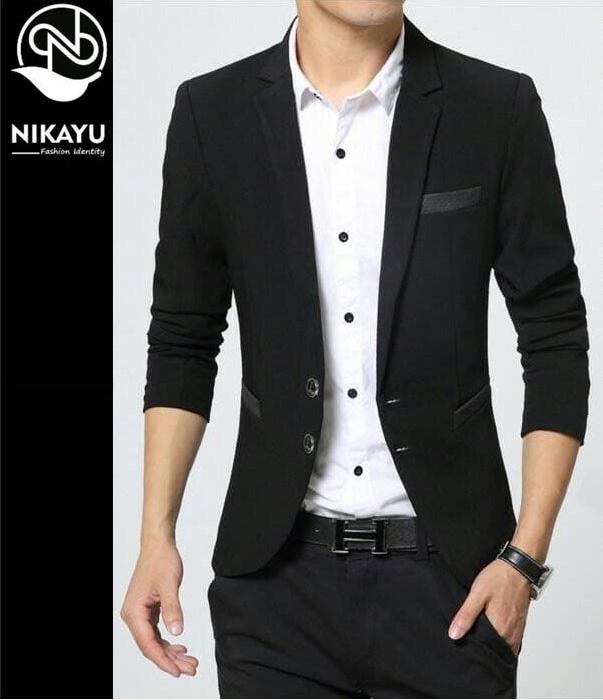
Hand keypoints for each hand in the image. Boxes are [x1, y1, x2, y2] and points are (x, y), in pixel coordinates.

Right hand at [121, 540, 198, 676]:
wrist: (158, 545)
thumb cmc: (161, 560)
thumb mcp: (169, 585)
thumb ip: (172, 609)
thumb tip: (177, 632)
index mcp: (134, 612)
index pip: (148, 644)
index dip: (163, 660)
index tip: (178, 672)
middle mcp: (133, 615)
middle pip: (151, 646)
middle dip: (171, 660)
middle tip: (191, 668)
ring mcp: (139, 613)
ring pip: (154, 641)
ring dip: (171, 652)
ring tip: (190, 660)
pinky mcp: (147, 609)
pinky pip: (156, 632)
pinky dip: (168, 641)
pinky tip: (180, 647)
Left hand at [448, 558, 531, 653]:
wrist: (518, 567)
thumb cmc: (499, 578)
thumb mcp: (477, 594)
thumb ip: (466, 616)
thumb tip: (454, 635)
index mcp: (500, 629)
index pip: (485, 649)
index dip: (473, 647)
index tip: (464, 642)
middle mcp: (511, 633)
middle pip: (494, 649)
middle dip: (483, 646)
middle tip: (470, 636)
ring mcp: (517, 629)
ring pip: (503, 645)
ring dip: (493, 643)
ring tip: (479, 632)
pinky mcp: (520, 623)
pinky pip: (510, 638)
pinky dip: (501, 637)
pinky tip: (492, 628)